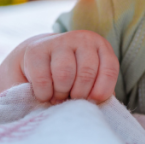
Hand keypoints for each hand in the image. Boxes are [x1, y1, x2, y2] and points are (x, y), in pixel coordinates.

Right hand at [0, 31, 118, 104]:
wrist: (35, 63)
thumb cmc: (69, 78)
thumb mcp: (90, 82)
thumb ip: (99, 91)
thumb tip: (100, 104)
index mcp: (100, 46)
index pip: (109, 69)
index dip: (101, 91)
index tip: (91, 101)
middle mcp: (81, 39)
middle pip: (87, 73)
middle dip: (79, 94)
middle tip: (71, 100)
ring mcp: (58, 41)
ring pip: (65, 75)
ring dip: (61, 94)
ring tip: (58, 97)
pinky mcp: (35, 50)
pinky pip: (43, 80)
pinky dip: (44, 94)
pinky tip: (45, 94)